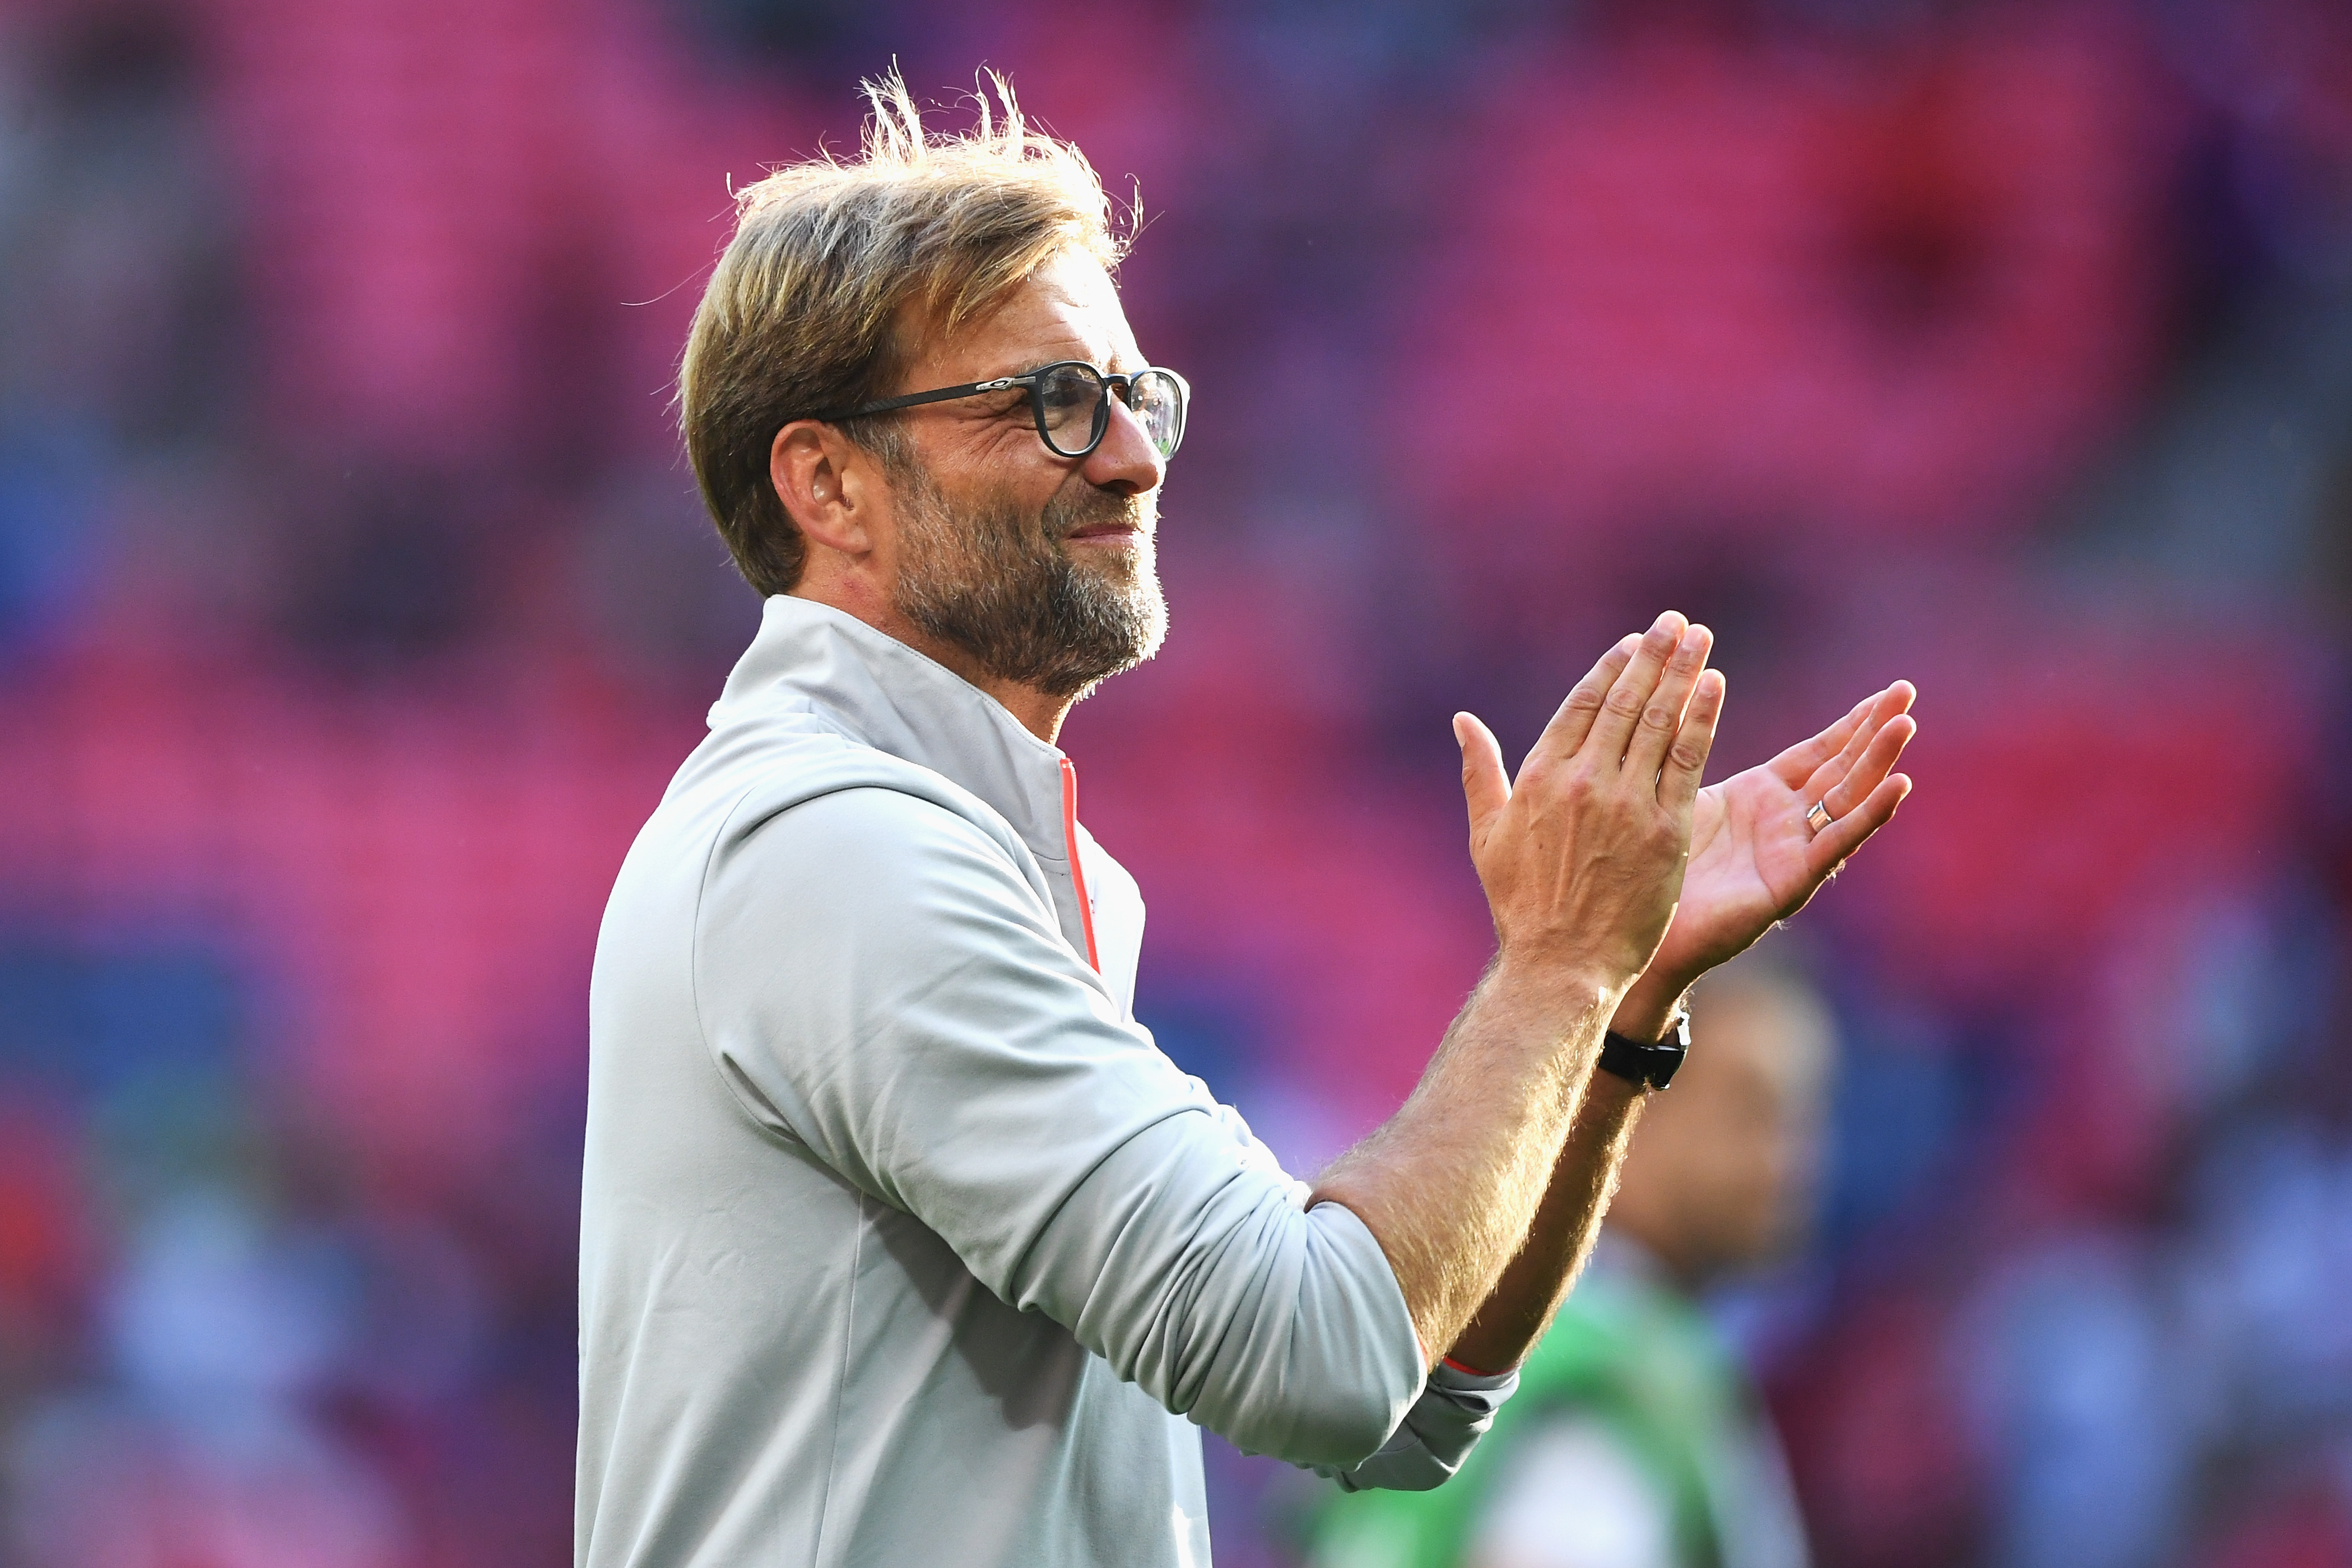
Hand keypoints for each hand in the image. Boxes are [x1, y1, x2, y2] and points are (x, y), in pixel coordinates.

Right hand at [1455, 612, 1724, 995]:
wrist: (1562, 964)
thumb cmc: (1521, 906)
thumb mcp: (1487, 836)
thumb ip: (1480, 772)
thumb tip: (1462, 721)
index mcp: (1540, 779)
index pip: (1580, 706)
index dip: (1610, 669)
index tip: (1633, 643)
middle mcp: (1584, 782)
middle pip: (1624, 703)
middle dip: (1652, 656)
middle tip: (1675, 623)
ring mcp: (1627, 804)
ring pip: (1658, 722)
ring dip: (1682, 674)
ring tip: (1699, 638)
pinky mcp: (1665, 830)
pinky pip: (1687, 760)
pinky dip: (1701, 719)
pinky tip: (1713, 687)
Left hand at [1622, 682, 1915, 1020]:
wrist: (1640, 932)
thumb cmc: (1657, 865)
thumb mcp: (1682, 793)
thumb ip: (1692, 749)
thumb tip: (1688, 691)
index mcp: (1763, 797)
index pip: (1818, 751)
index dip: (1851, 722)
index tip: (1887, 690)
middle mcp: (1787, 824)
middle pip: (1841, 769)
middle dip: (1875, 731)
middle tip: (1908, 692)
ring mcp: (1792, 854)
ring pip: (1846, 801)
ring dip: (1878, 763)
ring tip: (1905, 725)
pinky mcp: (1789, 885)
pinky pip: (1834, 845)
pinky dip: (1868, 816)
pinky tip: (1897, 787)